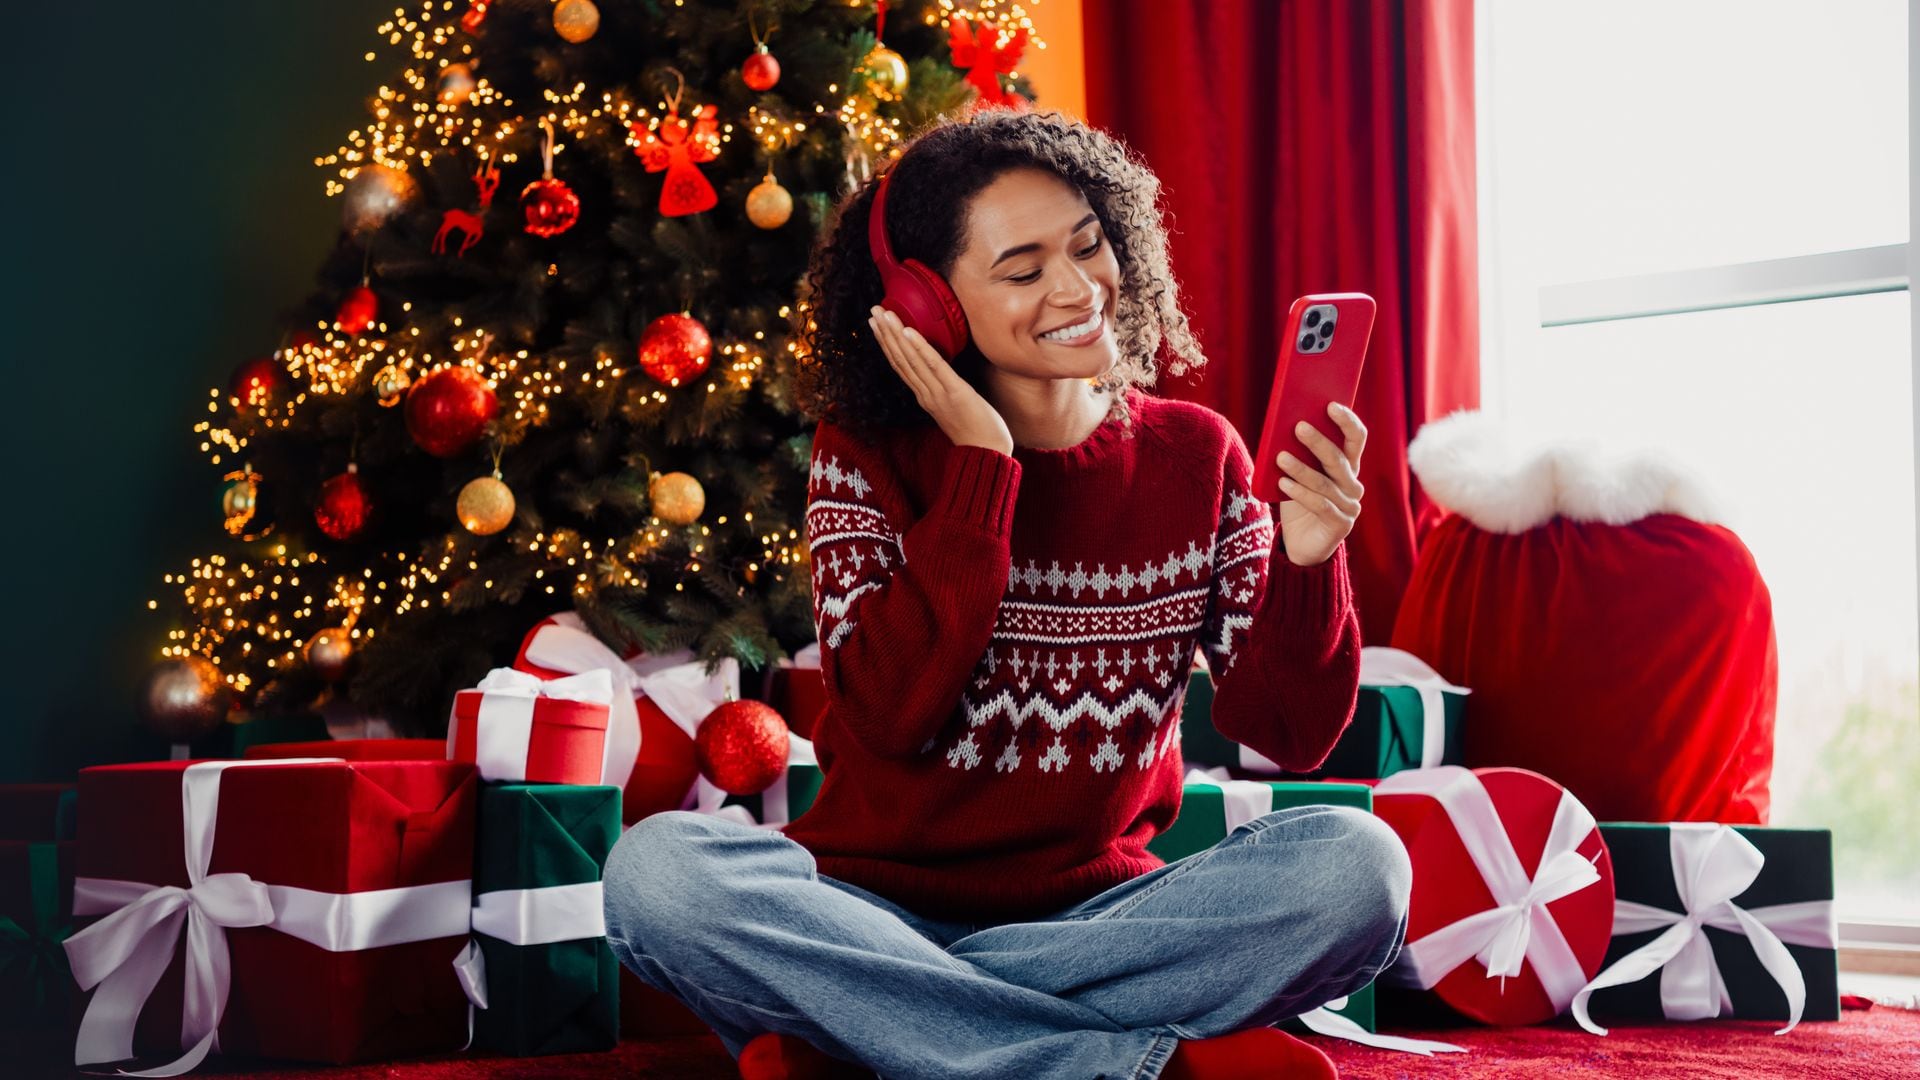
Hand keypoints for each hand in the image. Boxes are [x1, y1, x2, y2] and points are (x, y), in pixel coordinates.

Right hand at [869, 305, 1013, 455]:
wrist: (989, 456)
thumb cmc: (977, 433)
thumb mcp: (955, 408)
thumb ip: (944, 392)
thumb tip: (942, 376)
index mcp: (925, 396)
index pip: (901, 366)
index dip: (887, 344)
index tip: (877, 324)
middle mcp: (926, 394)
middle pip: (901, 359)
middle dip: (886, 333)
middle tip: (873, 310)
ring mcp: (938, 393)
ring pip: (911, 360)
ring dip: (896, 335)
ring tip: (885, 314)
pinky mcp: (956, 392)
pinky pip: (935, 367)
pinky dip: (921, 348)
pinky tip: (909, 331)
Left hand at [1273, 402, 1366, 565]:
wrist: (1300, 544)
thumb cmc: (1298, 502)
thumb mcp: (1297, 475)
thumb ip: (1297, 454)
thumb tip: (1282, 426)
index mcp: (1348, 467)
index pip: (1356, 439)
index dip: (1347, 421)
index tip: (1331, 405)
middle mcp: (1353, 485)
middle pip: (1338, 459)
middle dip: (1318, 441)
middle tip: (1298, 426)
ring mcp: (1350, 506)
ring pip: (1325, 483)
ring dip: (1302, 468)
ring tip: (1281, 457)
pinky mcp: (1341, 525)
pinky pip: (1320, 505)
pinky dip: (1300, 493)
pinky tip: (1283, 483)